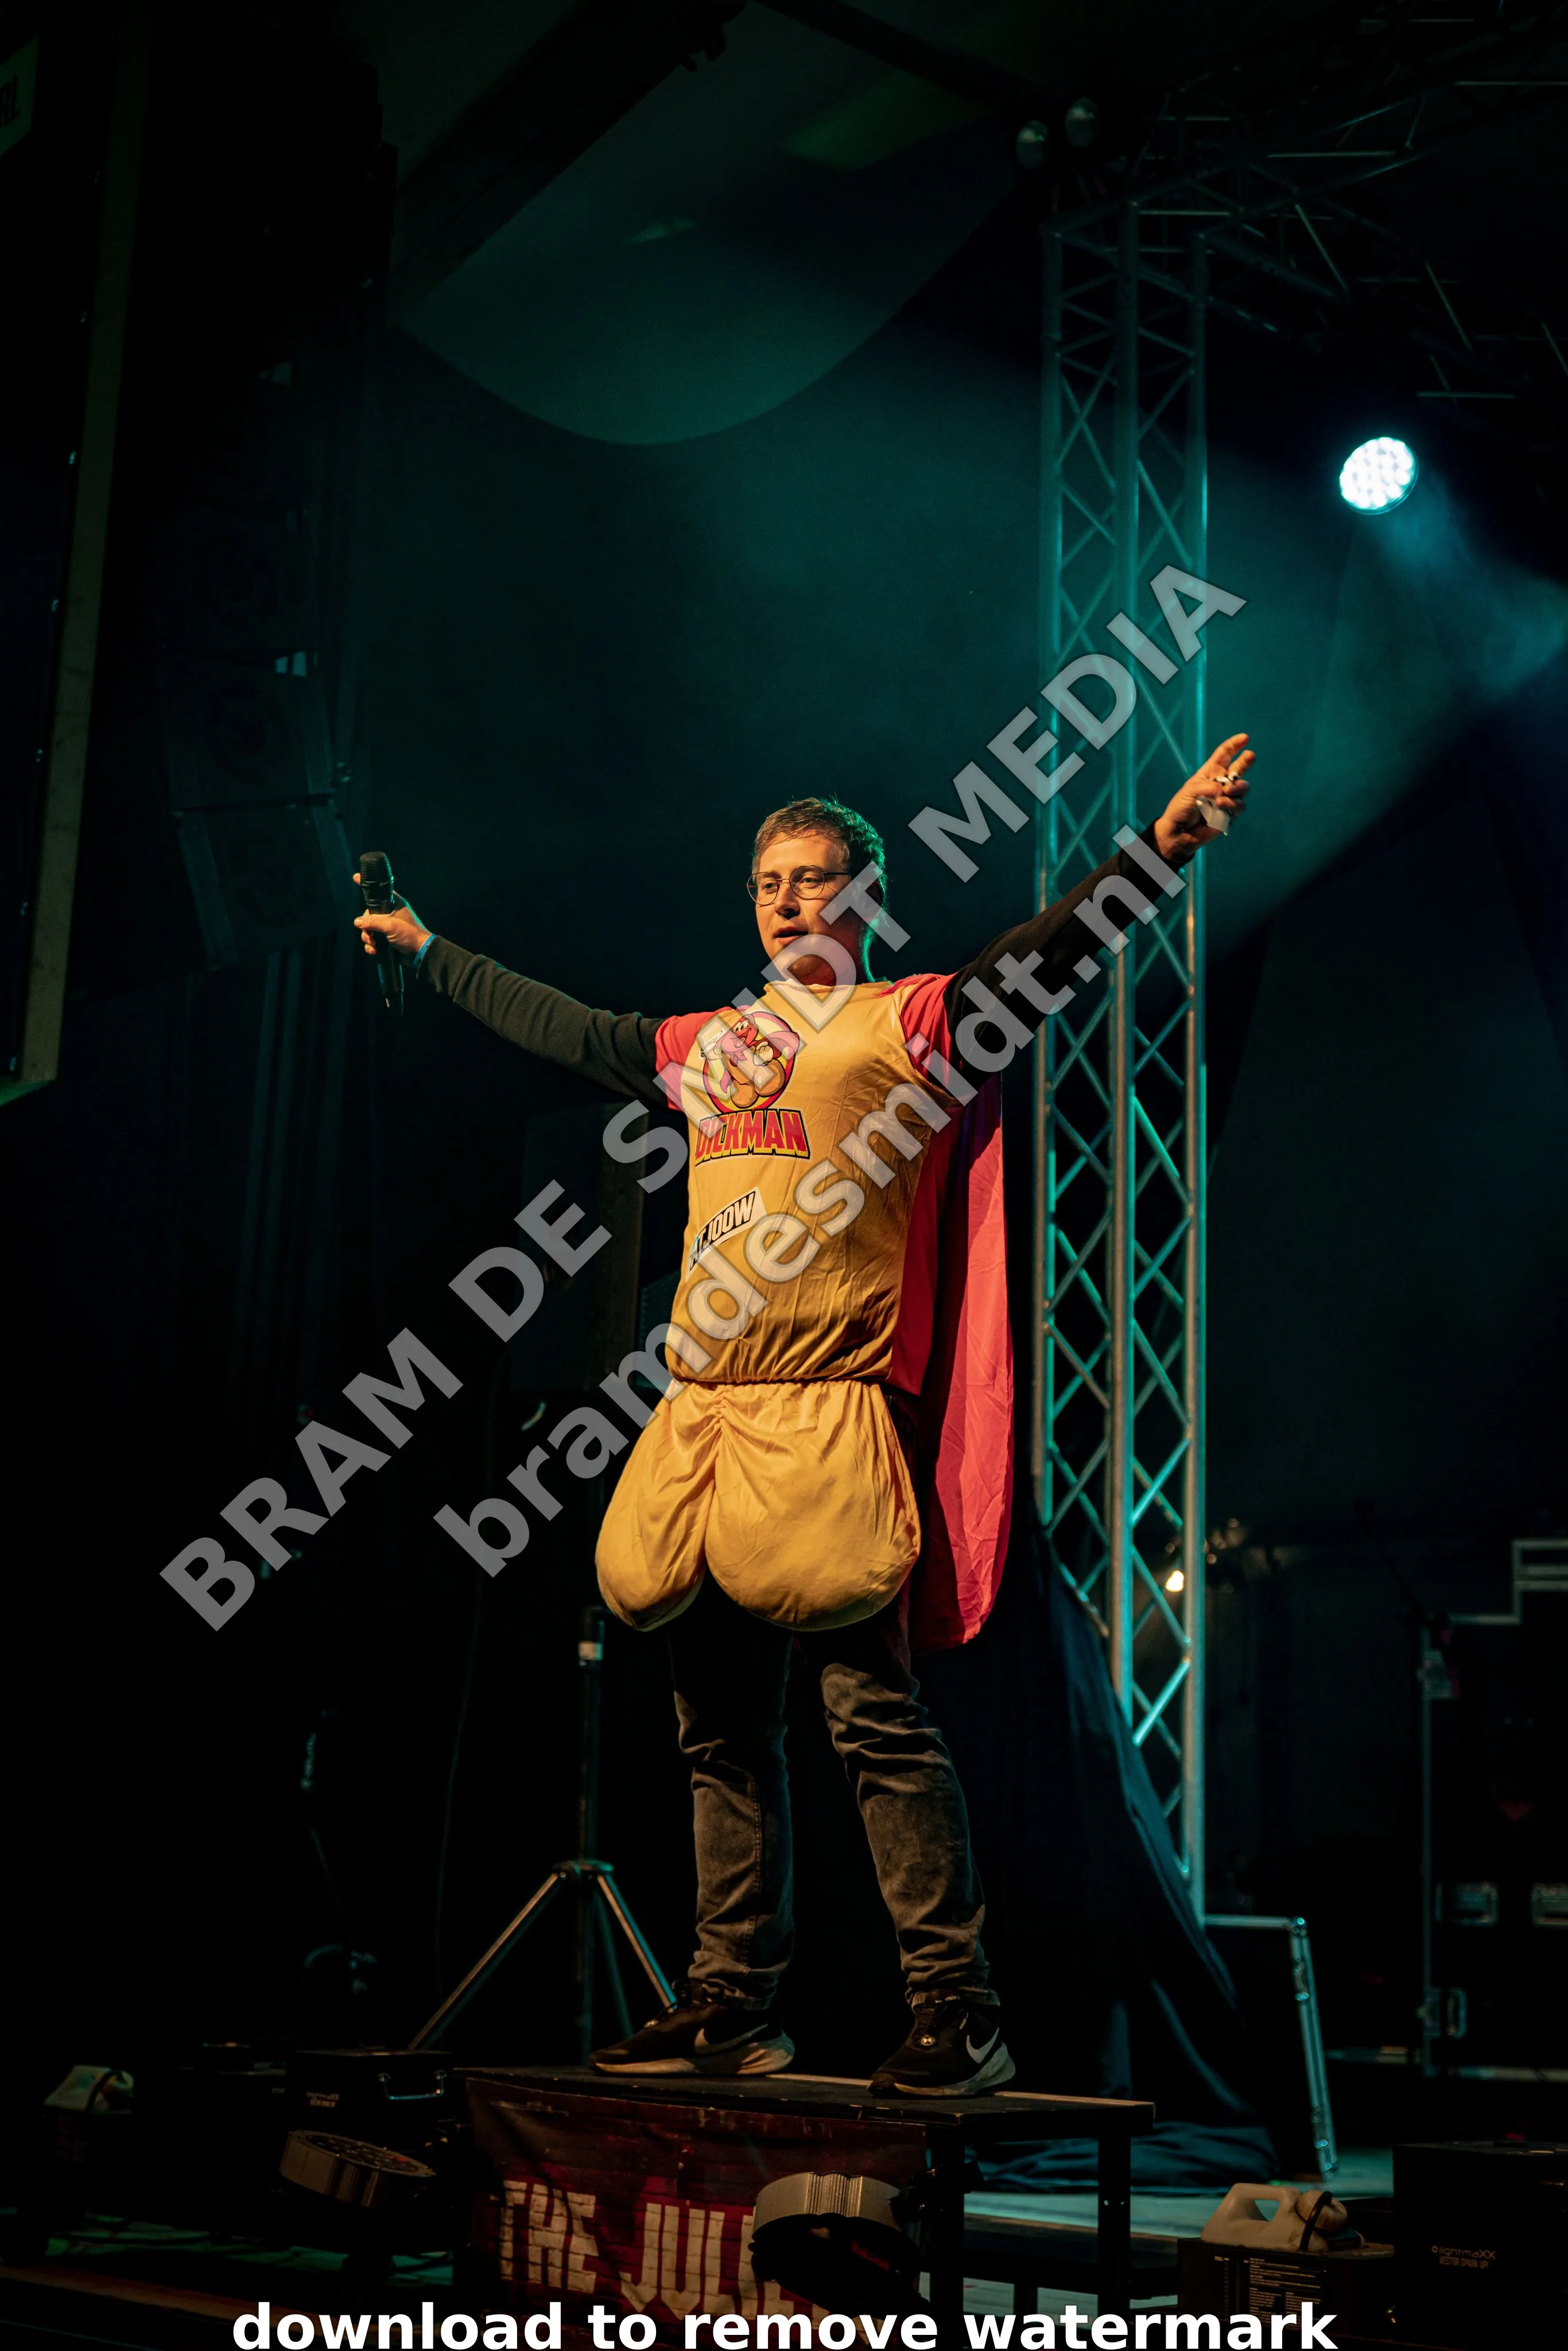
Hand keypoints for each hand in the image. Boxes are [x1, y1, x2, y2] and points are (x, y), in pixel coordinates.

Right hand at [353, 874, 432, 959]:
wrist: (419, 952)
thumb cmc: (409, 933)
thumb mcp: (390, 925)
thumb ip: (372, 921)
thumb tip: (357, 922)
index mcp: (394, 903)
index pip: (378, 891)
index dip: (367, 886)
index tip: (356, 877)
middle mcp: (390, 912)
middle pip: (369, 914)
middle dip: (366, 926)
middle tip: (370, 935)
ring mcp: (388, 925)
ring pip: (369, 927)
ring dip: (368, 937)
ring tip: (373, 945)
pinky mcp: (387, 937)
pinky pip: (373, 938)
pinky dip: (371, 945)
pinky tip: (373, 951)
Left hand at [1154, 733, 1254, 865]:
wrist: (1180, 832)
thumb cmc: (1181, 809)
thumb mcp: (1190, 791)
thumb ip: (1209, 786)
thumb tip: (1225, 790)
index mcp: (1209, 773)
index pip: (1224, 755)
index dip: (1234, 745)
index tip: (1245, 738)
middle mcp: (1221, 783)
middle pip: (1239, 768)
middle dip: (1246, 760)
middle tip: (1250, 755)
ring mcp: (1227, 798)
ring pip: (1243, 787)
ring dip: (1236, 789)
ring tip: (1225, 794)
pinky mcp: (1230, 813)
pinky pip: (1239, 805)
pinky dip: (1232, 805)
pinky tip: (1221, 807)